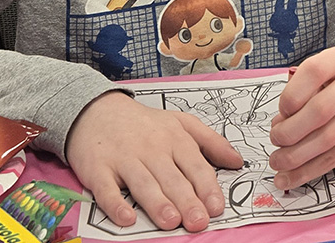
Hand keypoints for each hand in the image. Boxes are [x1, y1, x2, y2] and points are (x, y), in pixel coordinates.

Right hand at [66, 91, 242, 231]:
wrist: (96, 111)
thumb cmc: (145, 124)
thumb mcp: (182, 123)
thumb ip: (211, 142)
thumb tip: (238, 162)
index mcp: (175, 139)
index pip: (195, 166)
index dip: (207, 187)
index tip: (216, 207)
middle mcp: (152, 149)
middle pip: (172, 178)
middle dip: (187, 201)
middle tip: (198, 221)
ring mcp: (124, 159)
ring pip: (144, 183)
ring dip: (158, 203)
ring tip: (171, 221)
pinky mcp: (98, 169)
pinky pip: (107, 189)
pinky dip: (115, 204)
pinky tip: (126, 218)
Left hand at [268, 46, 334, 189]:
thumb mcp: (326, 77)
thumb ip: (302, 94)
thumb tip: (279, 127)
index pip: (313, 72)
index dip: (291, 95)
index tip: (282, 112)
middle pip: (319, 110)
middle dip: (289, 131)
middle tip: (275, 139)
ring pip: (326, 140)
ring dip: (294, 156)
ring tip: (278, 161)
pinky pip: (334, 159)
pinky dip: (307, 171)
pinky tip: (290, 177)